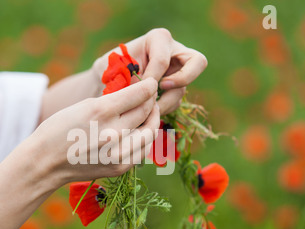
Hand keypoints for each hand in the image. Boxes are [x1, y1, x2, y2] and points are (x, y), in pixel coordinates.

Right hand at [29, 78, 160, 187]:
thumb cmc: (60, 129)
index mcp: (101, 111)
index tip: (151, 82)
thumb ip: (112, 100)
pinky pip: (142, 150)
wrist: (45, 162)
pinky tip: (139, 132)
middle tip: (151, 96)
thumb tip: (139, 95)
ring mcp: (118, 153)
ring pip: (150, 132)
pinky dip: (144, 139)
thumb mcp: (83, 105)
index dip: (150, 85)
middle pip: (147, 111)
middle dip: (152, 100)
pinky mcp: (120, 167)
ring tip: (148, 113)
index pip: (139, 94)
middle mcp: (113, 133)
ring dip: (152, 120)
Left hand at [92, 28, 207, 114]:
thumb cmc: (106, 71)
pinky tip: (145, 112)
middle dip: (182, 79)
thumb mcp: (107, 68)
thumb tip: (139, 87)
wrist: (106, 84)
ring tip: (143, 109)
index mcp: (157, 39)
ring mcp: (178, 71)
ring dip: (165, 103)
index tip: (137, 89)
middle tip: (163, 89)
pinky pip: (177, 102)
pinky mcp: (175, 89)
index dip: (151, 78)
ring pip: (184, 89)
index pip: (163, 58)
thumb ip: (122, 74)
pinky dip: (162, 109)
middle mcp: (174, 52)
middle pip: (198, 62)